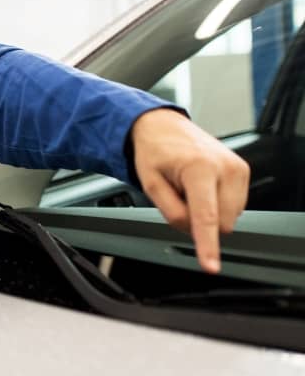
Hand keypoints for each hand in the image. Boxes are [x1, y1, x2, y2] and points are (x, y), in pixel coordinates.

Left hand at [130, 108, 249, 273]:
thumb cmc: (154, 151)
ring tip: (189, 187)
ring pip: (230, 217)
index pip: (206, 217)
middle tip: (179, 197)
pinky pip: (234, 206)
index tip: (211, 266)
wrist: (163, 126)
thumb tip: (192, 231)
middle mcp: (225, 167)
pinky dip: (216, 203)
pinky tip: (201, 186)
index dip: (208, 246)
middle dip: (199, 221)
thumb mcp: (150, 183)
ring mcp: (238, 168)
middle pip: (221, 223)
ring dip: (209, 211)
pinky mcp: (243, 171)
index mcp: (199, 168)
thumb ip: (171, 212)